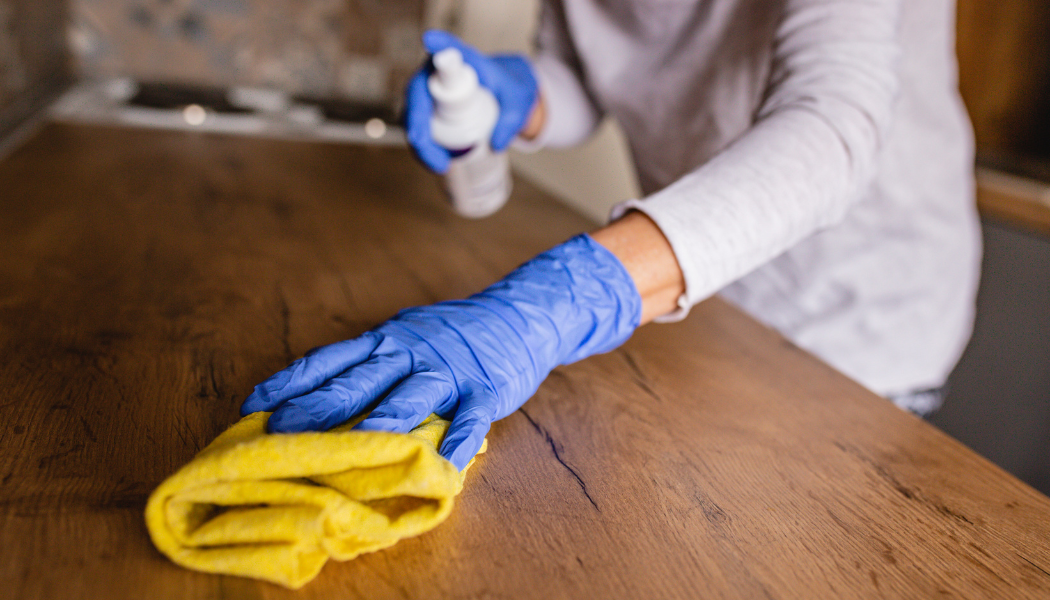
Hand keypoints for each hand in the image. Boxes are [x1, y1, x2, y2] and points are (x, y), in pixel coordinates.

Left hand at [241, 235, 639, 469]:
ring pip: (411, 397)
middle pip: (359, 381)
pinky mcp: (484, 391)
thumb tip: (312, 399)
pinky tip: (445, 466)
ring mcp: (447, 372)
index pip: (328, 361)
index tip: (252, 406)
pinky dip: (458, 443)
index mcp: (384, 342)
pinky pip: (470, 420)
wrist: (517, 316)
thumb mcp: (403, 338)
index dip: (290, 382)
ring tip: (354, 448)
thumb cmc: (450, 336)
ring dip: (382, 422)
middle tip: (281, 433)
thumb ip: (368, 366)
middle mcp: (409, 353)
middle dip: (318, 407)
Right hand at [405, 29, 538, 173]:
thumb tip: (497, 143)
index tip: (431, 40)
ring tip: (441, 165)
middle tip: (428, 147)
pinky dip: (423, 148)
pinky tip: (437, 164)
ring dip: (420, 143)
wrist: (506, 96)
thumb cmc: (511, 90)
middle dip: (418, 122)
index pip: (450, 50)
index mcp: (465, 60)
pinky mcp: (427, 111)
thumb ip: (512, 120)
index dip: (440, 46)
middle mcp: (439, 72)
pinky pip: (418, 129)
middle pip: (418, 92)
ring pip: (412, 116)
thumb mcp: (519, 102)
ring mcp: (429, 93)